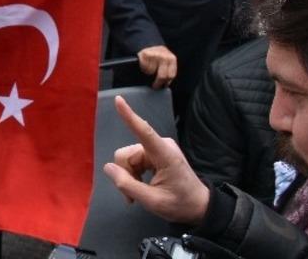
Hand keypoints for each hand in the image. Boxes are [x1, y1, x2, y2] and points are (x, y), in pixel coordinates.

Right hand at [102, 95, 209, 225]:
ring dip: (130, 177)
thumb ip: (128, 185)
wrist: (199, 207)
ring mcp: (158, 148)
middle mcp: (161, 146)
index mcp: (165, 156)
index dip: (130, 116)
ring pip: (128, 158)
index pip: (144, 132)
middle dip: (126, 175)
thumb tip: (108, 167)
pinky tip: (141, 186)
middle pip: (127, 154)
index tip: (119, 100)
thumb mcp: (153, 202)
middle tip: (132, 197)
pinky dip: (134, 174)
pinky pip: (134, 160)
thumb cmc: (180, 204)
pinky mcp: (155, 152)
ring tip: (138, 195)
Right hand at [138, 45, 177, 88]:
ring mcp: (154, 55)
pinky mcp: (144, 55)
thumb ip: (168, 70)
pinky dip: (143, 69)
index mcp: (172, 59)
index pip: (171, 75)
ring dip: (149, 74)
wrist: (149, 43)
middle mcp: (164, 56)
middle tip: (155, 86)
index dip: (166, 82)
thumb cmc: (159, 56)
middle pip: (162, 76)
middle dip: (158, 83)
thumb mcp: (168, 61)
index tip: (163, 86)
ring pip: (151, 72)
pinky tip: (145, 65)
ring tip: (149, 70)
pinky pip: (144, 68)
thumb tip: (165, 84)